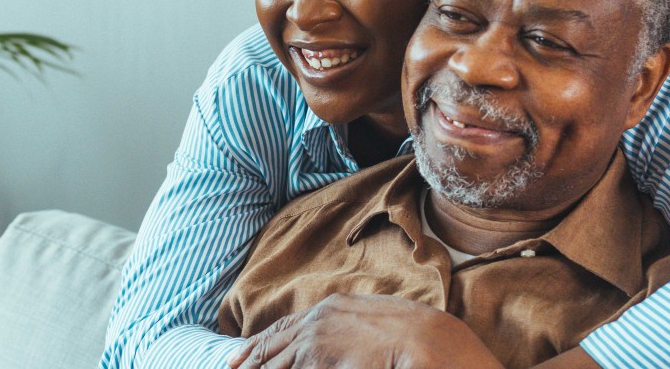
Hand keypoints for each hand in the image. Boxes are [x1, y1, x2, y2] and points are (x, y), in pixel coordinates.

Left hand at [228, 293, 502, 368]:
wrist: (429, 342)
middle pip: (272, 343)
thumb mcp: (378, 323)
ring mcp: (316, 338)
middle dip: (249, 360)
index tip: (240, 355)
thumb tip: (349, 344)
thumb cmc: (415, 337)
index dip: (260, 343)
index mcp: (332, 307)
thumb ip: (354, 328)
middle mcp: (318, 319)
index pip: (285, 326)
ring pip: (276, 362)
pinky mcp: (319, 358)